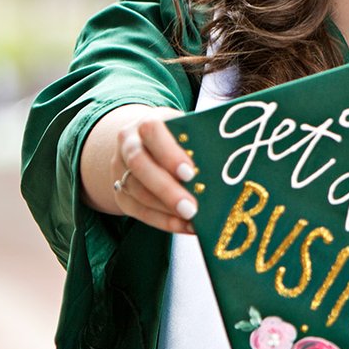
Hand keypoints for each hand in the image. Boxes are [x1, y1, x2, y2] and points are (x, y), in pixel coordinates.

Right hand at [80, 104, 198, 233]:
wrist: (142, 142)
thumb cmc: (176, 136)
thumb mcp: (186, 130)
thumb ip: (200, 142)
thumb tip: (229, 160)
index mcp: (146, 123)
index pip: (151, 131)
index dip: (169, 153)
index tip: (190, 172)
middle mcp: (128, 144)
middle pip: (140, 165)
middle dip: (166, 189)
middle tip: (191, 207)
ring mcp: (120, 169)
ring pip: (136, 191)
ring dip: (165, 209)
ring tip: (192, 219)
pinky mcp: (120, 192)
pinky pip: (137, 211)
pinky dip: (162, 221)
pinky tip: (184, 226)